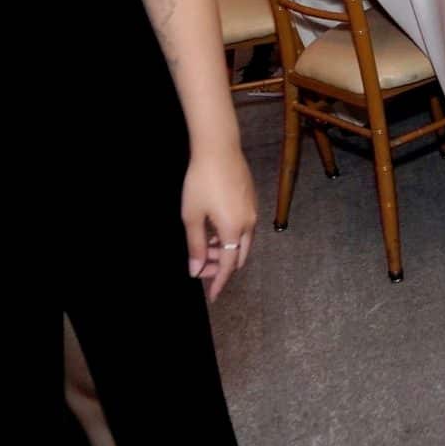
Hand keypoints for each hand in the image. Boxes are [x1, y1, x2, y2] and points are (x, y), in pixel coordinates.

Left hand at [181, 144, 256, 303]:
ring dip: (226, 250)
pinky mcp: (251, 200)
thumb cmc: (201, 182)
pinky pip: (244, 228)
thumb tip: (196, 271)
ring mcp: (252, 211)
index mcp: (234, 230)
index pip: (229, 266)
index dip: (219, 282)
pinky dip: (231, 236)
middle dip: (222, 267)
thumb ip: (196, 246)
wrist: (219, 149)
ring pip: (243, 242)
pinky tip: (215, 228)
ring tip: (205, 246)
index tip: (212, 296)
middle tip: (203, 268)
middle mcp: (249, 224)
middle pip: (239, 256)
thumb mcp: (192, 216)